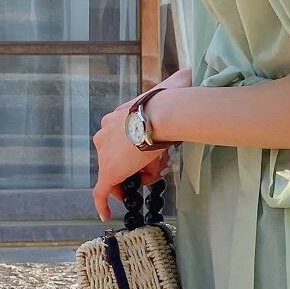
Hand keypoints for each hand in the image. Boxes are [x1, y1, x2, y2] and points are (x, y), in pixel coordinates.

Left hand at [91, 66, 192, 220]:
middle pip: (116, 157)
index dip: (133, 152)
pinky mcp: (108, 172)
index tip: (145, 158)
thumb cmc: (169, 101)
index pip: (120, 139)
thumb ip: (174, 86)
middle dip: (133, 167)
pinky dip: (102, 202)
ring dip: (132, 180)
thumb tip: (188, 74)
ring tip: (152, 177)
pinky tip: (105, 213)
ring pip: (116, 173)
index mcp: (114, 117)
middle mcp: (103, 134)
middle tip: (151, 171)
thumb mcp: (169, 90)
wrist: (162, 114)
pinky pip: (101, 191)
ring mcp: (104, 154)